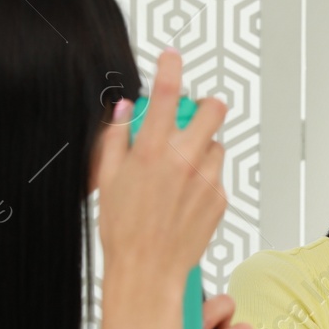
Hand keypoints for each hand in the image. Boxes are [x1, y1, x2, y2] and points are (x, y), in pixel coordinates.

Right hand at [92, 48, 229, 288]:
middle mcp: (183, 162)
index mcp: (151, 152)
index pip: (165, 94)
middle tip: (188, 118)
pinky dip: (204, 177)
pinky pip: (217, 174)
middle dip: (202, 107)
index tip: (171, 58)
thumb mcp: (107, 179)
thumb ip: (116, 139)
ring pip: (215, 144)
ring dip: (201, 147)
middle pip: (213, 110)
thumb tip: (123, 112)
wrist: (148, 271)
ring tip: (179, 170)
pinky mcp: (220, 198)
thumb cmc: (124, 231)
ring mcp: (206, 179)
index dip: (170, 68)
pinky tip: (184, 196)